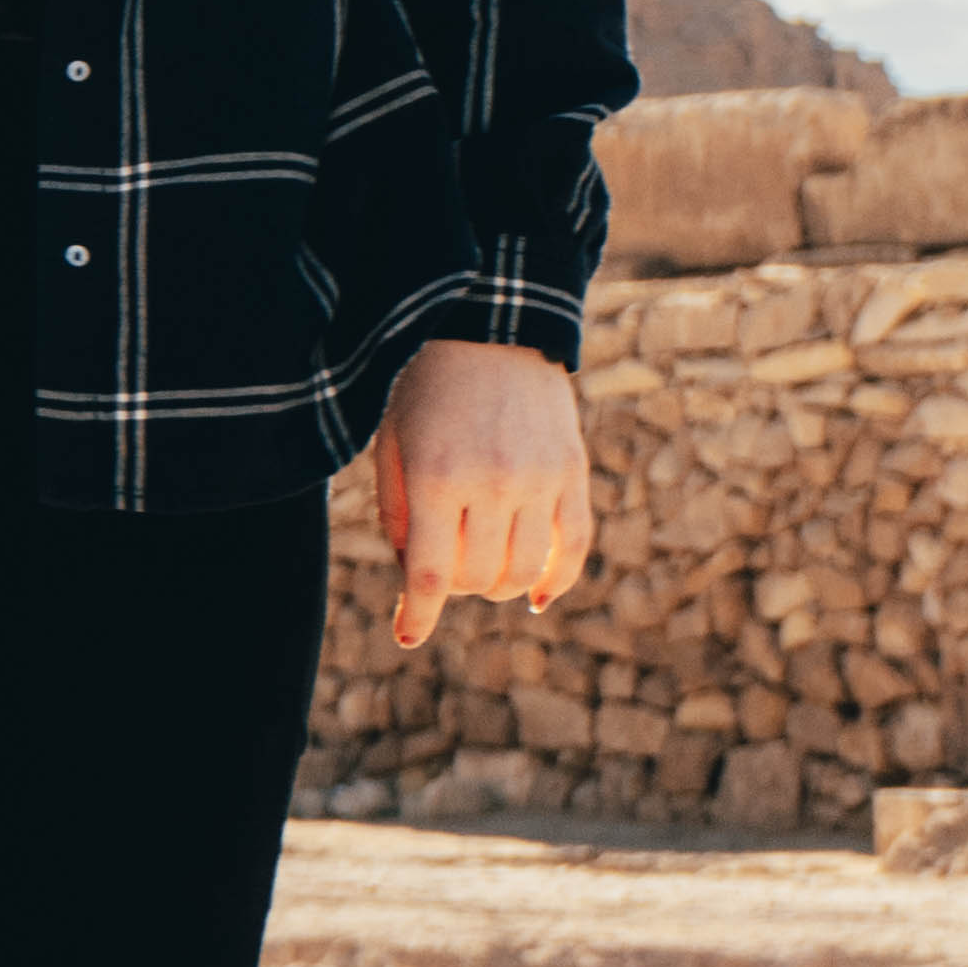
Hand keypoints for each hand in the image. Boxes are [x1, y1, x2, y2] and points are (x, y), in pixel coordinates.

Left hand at [372, 339, 589, 649]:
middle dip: (456, 586)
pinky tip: (535, 596)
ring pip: (523, 573)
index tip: (407, 637)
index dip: (418, 615)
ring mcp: (539, 480)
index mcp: (436, 475)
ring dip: (499, 585)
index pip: (430, 574)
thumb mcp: (393, 441)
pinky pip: (573, 549)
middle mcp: (491, 482)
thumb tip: (415, 579)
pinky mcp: (572, 474)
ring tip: (483, 570)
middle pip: (478, 579)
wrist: (493, 330)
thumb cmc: (428, 389)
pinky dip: (555, 582)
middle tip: (446, 565)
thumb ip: (398, 512)